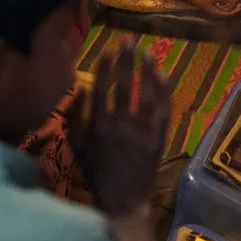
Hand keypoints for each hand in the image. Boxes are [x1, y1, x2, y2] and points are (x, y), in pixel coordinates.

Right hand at [65, 48, 171, 240]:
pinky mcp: (159, 140)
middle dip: (125, 61)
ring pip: (147, 96)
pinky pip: (163, 111)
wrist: (123, 201)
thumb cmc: (96, 172)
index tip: (107, 49)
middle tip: (128, 40)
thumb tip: (80, 89)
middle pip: (124, 87)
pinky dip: (165, 92)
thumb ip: (75, 117)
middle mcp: (121, 126)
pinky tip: (165, 75)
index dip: (104, 68)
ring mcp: (142, 133)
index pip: (101, 90)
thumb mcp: (76, 146)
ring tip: (147, 53)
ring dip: (147, 72)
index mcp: (98, 127)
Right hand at [193, 0, 240, 17]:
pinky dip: (228, 4)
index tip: (239, 8)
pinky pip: (225, 8)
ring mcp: (217, 12)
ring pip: (227, 10)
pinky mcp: (216, 9)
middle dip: (235, 10)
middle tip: (240, 5)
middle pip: (229, 15)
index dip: (235, 12)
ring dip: (232, 5)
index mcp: (216, 14)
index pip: (228, 15)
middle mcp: (217, 15)